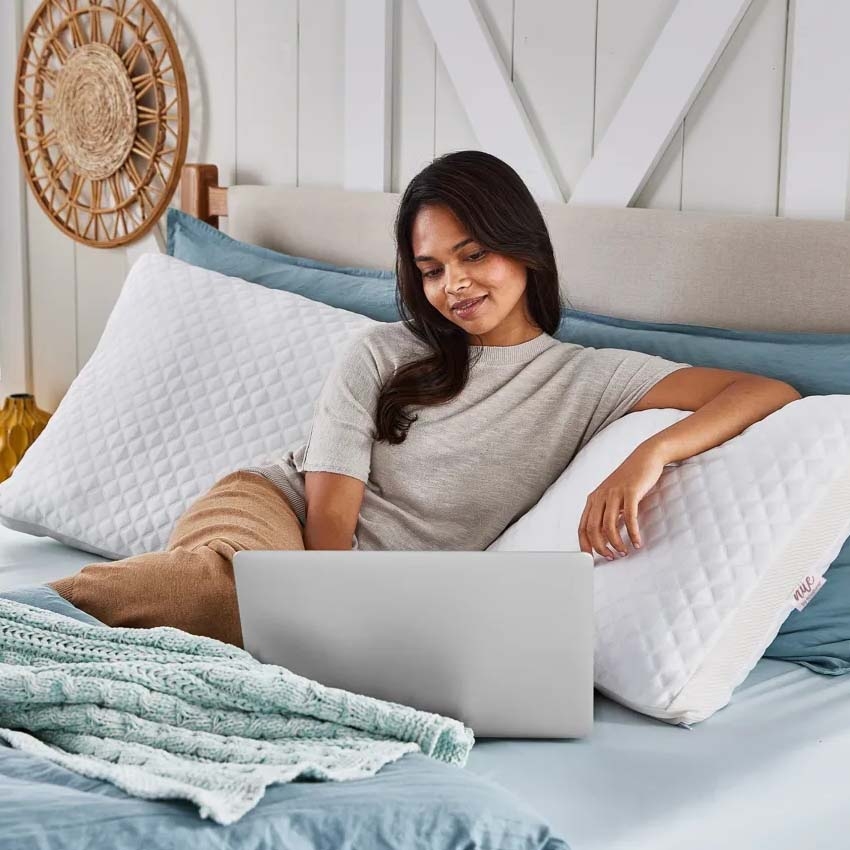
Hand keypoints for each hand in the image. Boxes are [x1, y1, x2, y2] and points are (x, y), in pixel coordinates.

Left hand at [578, 446, 666, 560]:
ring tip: (623, 552)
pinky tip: (637, 542)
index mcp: (593, 499)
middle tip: (611, 557)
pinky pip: (629, 517)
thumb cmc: (630, 480)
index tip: (591, 558)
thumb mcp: (613, 497)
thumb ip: (608, 514)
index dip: (585, 544)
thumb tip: (606, 538)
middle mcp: (600, 496)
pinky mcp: (630, 491)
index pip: (582, 527)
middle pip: (592, 528)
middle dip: (600, 547)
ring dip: (616, 542)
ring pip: (608, 525)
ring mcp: (614, 493)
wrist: (645, 457)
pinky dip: (632, 533)